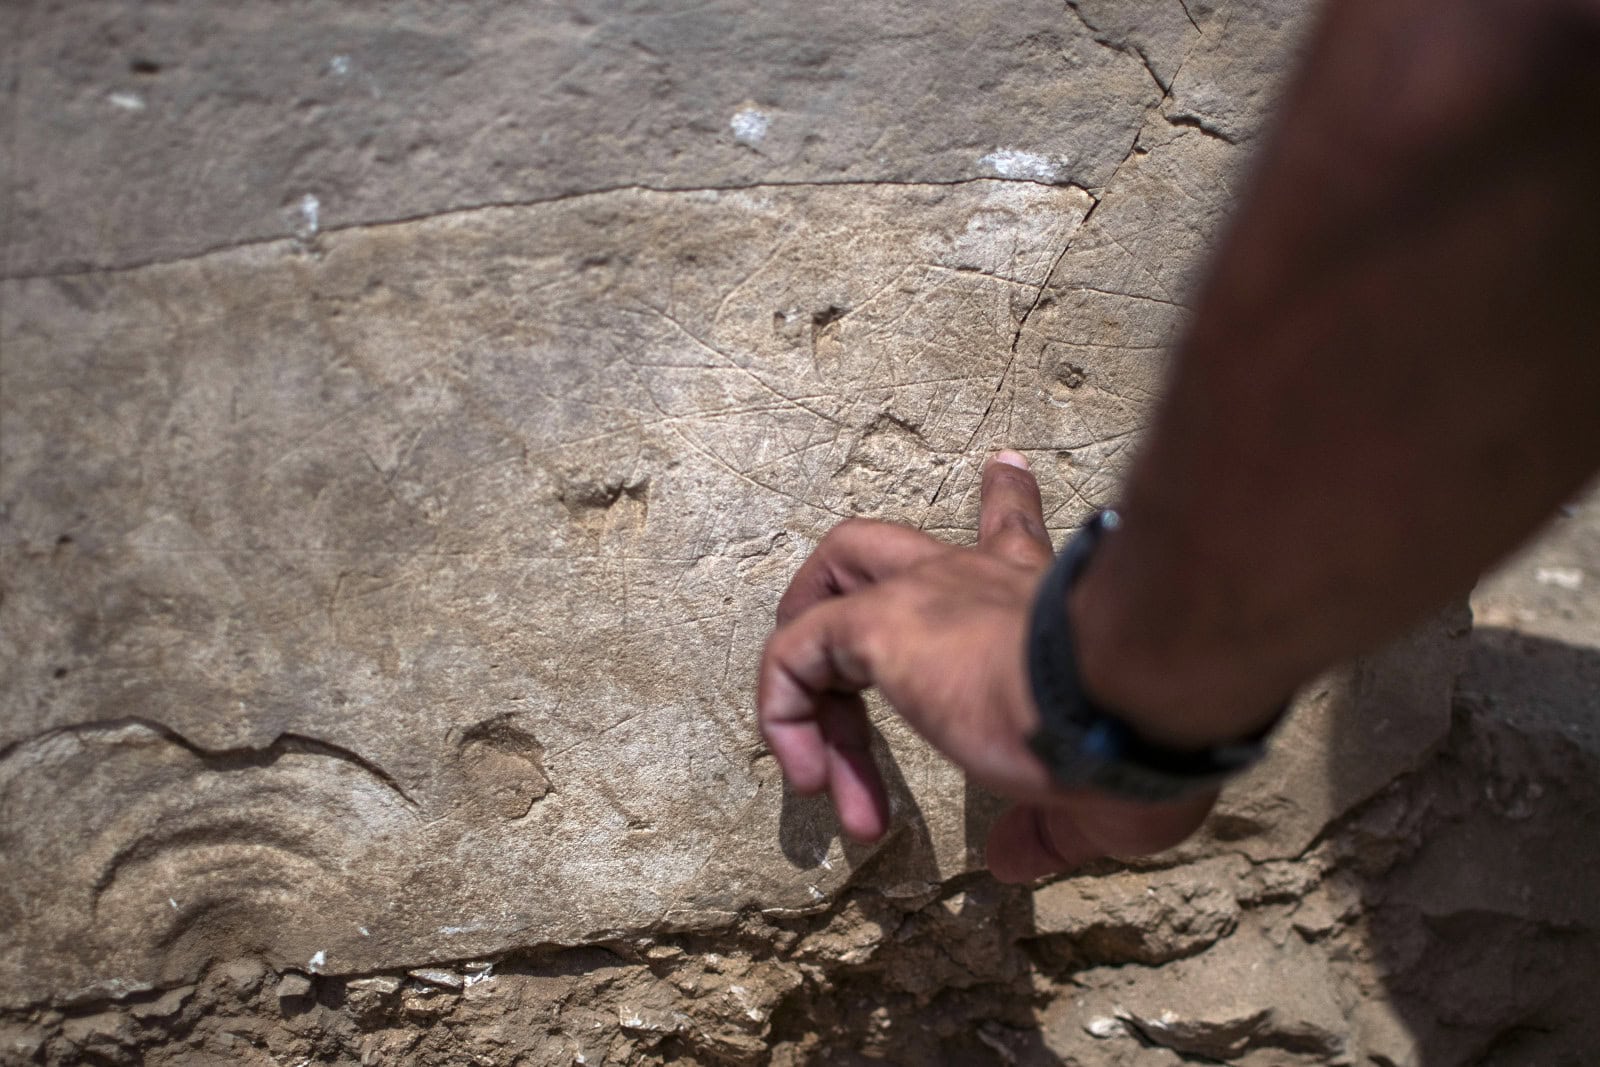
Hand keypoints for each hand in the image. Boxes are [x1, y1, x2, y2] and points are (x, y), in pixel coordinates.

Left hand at [756, 451, 1213, 882]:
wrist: (1125, 702)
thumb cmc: (1136, 744)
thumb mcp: (1094, 803)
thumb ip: (1045, 828)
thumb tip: (1014, 857)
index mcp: (1037, 607)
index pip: (1016, 537)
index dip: (1009, 504)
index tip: (1004, 468)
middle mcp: (975, 582)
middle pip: (886, 546)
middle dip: (844, 597)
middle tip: (845, 684)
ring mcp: (922, 595)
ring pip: (832, 577)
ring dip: (803, 666)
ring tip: (811, 762)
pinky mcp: (879, 625)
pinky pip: (792, 653)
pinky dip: (783, 714)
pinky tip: (811, 780)